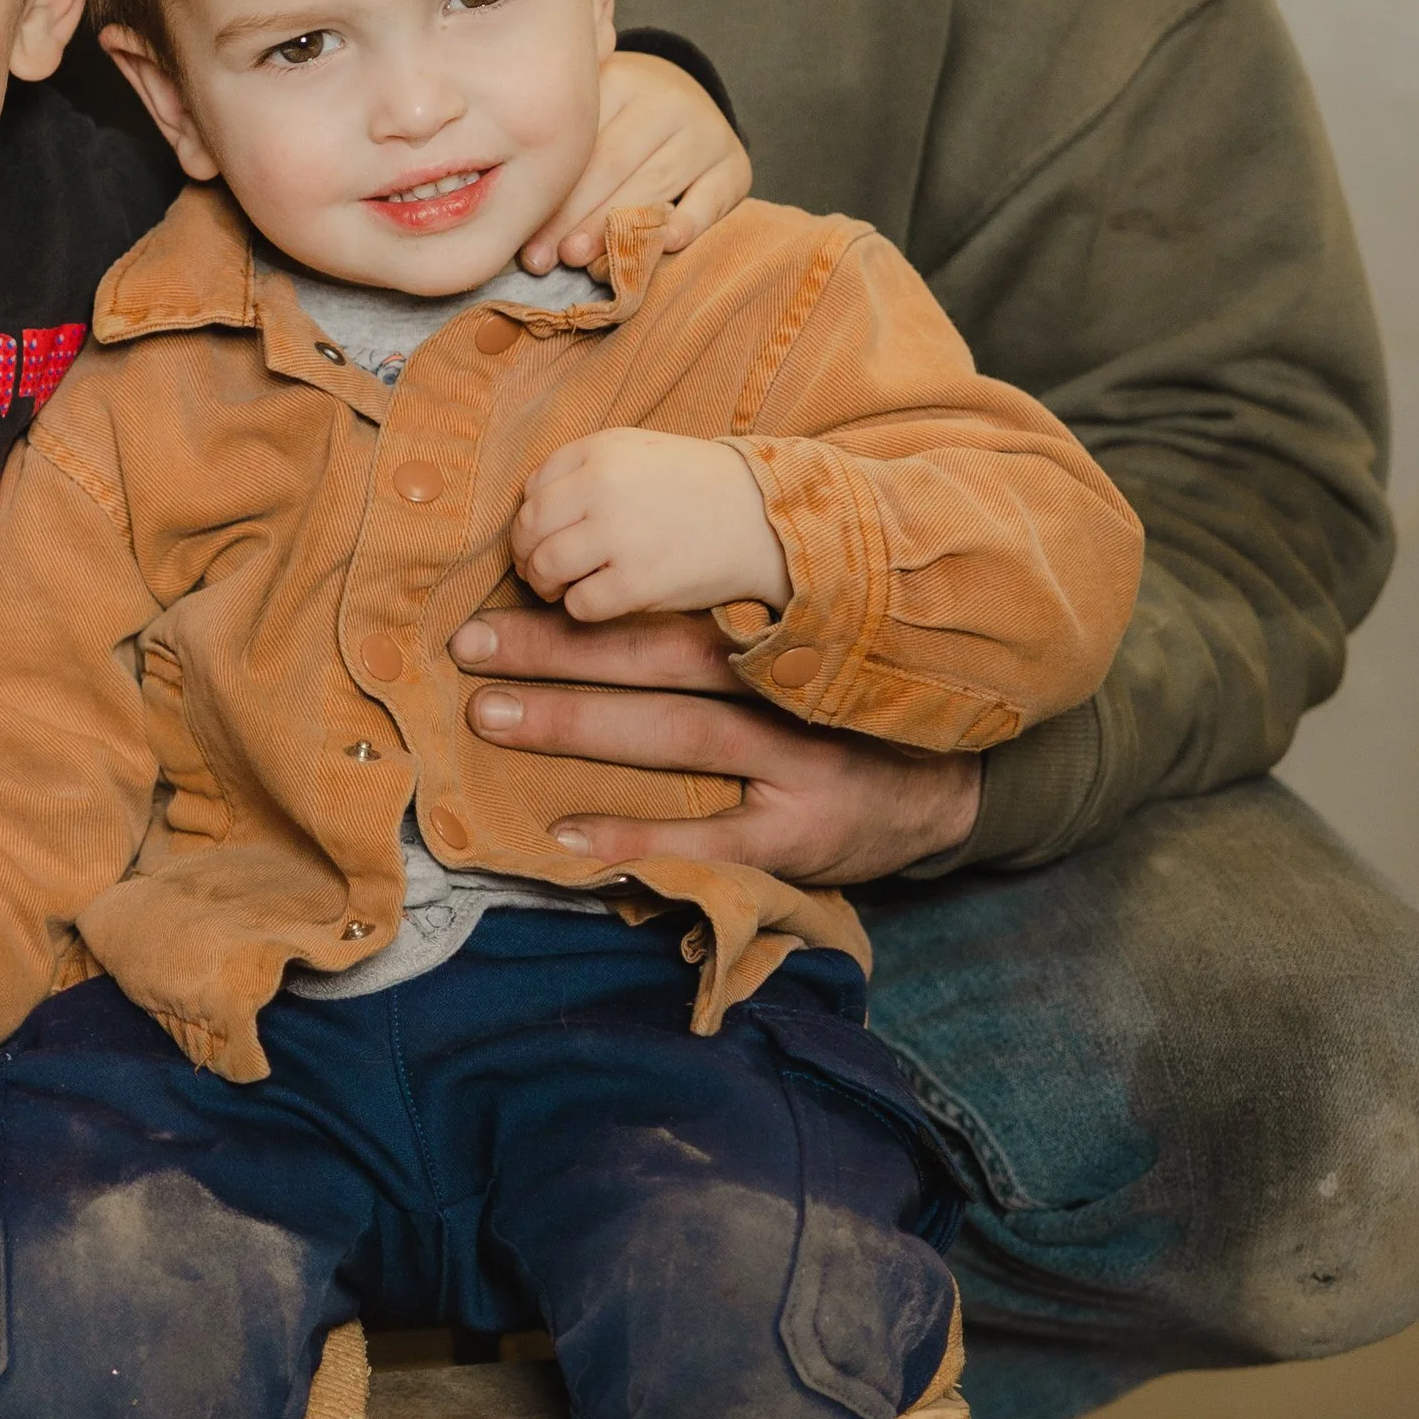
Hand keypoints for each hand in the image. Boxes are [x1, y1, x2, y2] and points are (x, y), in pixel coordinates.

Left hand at [451, 601, 981, 886]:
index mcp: (777, 633)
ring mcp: (794, 765)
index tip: (505, 589)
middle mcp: (782, 689)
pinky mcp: (799, 838)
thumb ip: (725, 621)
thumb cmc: (848, 706)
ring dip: (576, 725)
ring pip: (674, 736)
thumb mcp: (802, 645)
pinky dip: (637, 835)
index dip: (585, 602)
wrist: (949, 788)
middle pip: (656, 661)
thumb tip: (608, 581)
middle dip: (556, 651)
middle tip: (470, 648)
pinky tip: (568, 832)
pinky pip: (709, 835)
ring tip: (493, 716)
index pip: (666, 609)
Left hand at [513, 430, 790, 623]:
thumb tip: (530, 506)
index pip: (532, 487)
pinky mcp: (637, 583)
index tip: (542, 535)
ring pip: (545, 568)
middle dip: (526, 555)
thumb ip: (586, 468)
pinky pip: (579, 605)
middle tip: (538, 571)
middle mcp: (604, 488)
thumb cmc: (698, 488)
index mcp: (602, 450)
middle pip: (529, 528)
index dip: (529, 517)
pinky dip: (579, 609)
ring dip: (545, 585)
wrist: (764, 520)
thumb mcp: (640, 452)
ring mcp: (620, 536)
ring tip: (561, 589)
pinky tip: (599, 600)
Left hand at [520, 52, 748, 272]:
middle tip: (543, 258)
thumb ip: (560, 147)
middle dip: (573, 217)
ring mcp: (706, 131)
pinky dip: (687, 224)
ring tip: (581, 260)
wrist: (683, 100)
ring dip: (615, 229)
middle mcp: (667, 99)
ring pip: (654, 185)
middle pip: (613, 164)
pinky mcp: (735, 165)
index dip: (551, 192)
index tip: (523, 235)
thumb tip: (509, 209)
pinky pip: (710, 199)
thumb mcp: (590, 112)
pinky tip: (662, 244)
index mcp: (622, 79)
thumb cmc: (618, 120)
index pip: (583, 141)